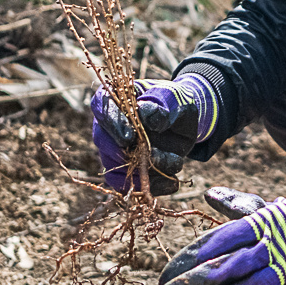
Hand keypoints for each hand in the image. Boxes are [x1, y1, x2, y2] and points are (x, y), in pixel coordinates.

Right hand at [90, 76, 217, 195]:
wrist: (183, 122)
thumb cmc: (173, 104)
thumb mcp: (173, 98)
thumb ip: (160, 102)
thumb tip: (145, 113)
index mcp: (116, 100)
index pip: (102, 107)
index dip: (112, 123)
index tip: (129, 136)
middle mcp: (109, 127)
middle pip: (103, 141)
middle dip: (125, 152)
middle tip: (149, 154)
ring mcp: (115, 151)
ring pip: (115, 168)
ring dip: (144, 170)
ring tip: (175, 163)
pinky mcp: (126, 170)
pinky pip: (129, 186)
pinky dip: (150, 187)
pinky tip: (172, 183)